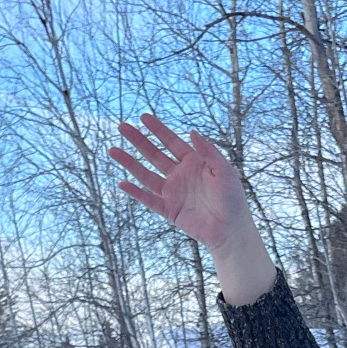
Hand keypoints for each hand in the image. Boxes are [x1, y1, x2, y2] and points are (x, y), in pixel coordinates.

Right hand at [108, 114, 254, 252]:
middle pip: (154, 155)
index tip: (144, 117)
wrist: (231, 230)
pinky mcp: (169, 210)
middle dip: (138, 141)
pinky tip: (123, 183)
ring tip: (113, 150)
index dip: (158, 130)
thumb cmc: (232, 199)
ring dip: (130, 163)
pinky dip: (135, 193)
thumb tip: (192, 132)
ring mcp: (173, 192)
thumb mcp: (224, 170)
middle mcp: (180, 175)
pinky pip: (148, 199)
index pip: (172, 142)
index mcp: (194, 162)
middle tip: (122, 127)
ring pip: (146, 175)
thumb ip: (208, 151)